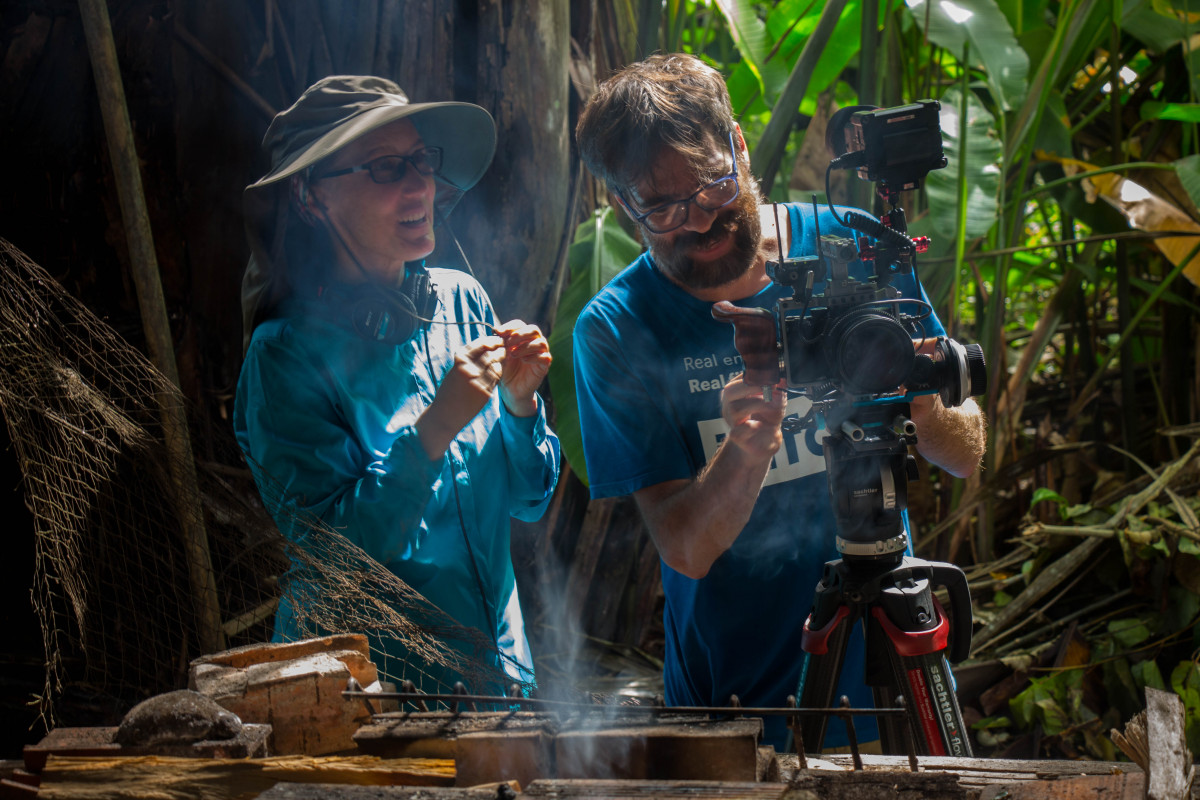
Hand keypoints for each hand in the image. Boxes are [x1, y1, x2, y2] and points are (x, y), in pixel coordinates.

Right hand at [416, 335, 506, 458]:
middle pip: (489, 353)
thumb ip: (467, 361)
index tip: (495, 339)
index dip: (489, 340)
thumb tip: (482, 349)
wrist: (446, 414)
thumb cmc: (449, 391)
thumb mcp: (454, 371)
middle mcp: (469, 369)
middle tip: (504, 344)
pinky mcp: (485, 392)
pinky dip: (499, 370)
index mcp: (459, 361)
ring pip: (495, 364)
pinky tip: (500, 368)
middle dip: (498, 347)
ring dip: (501, 357)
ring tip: (504, 354)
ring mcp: (478, 381)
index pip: (479, 344)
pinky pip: (496, 377)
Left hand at [495, 319, 550, 416]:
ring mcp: (540, 354)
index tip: (498, 332)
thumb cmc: (504, 370)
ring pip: (541, 342)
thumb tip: (496, 331)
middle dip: (520, 334)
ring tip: (513, 354)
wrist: (510, 389)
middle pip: (534, 330)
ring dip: (525, 346)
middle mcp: (533, 343)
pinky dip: (534, 357)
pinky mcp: (544, 366)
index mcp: (522, 338)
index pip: (520, 325)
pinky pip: (545, 357)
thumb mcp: (499, 355)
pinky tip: (524, 360)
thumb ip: (499, 343)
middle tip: (508, 342)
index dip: (510, 326)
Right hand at [719, 373, 787, 461]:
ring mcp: (732, 421)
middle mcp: (730, 405)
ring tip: (770, 405)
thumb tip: (783, 379)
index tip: (770, 376)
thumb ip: (779, 389)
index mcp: (738, 393)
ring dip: (756, 404)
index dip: (753, 375)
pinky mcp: (737, 437)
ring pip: (735, 409)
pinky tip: (760, 425)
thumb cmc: (768, 417)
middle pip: (730, 391)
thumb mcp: (777, 400)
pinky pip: (739, 430)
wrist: (766, 440)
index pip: (738, 379)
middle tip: (769, 388)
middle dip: (751, 387)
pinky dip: (752, 426)